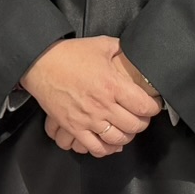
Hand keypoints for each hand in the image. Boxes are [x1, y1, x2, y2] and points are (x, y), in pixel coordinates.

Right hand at [22, 37, 162, 157]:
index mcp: (113, 85)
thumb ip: (122, 49)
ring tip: (127, 130)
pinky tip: (109, 143)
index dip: (153, 108)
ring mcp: (88, 119)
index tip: (153, 105)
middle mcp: (103, 105)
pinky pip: (94, 147)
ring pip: (117, 139)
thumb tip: (134, 50)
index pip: (144, 106)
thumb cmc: (70, 54)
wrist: (41, 63)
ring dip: (126, 137)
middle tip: (141, 117)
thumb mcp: (102, 45)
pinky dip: (106, 149)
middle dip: (142, 123)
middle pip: (134, 125)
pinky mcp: (74, 127)